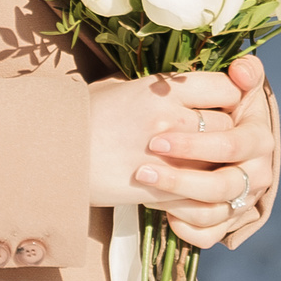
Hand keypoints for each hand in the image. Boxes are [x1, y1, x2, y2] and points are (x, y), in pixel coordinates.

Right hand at [87, 68, 245, 209]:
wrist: (50, 154)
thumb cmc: (81, 115)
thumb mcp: (120, 86)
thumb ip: (157, 87)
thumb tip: (180, 86)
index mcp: (163, 90)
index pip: (225, 88)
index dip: (230, 97)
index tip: (222, 104)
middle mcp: (171, 120)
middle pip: (227, 126)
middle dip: (226, 133)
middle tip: (217, 138)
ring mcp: (168, 158)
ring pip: (219, 162)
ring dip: (217, 165)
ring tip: (207, 164)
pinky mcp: (159, 190)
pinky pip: (200, 194)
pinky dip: (202, 193)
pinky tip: (193, 189)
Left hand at [146, 55, 274, 250]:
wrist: (210, 139)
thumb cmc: (216, 108)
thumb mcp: (229, 88)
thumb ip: (242, 74)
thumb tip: (241, 69)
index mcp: (259, 139)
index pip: (232, 145)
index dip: (196, 144)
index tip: (156, 140)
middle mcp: (258, 173)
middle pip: (223, 185)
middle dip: (181, 179)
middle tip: (143, 170)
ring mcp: (244, 201)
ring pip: (214, 213)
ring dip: (177, 202)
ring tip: (143, 189)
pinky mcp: (228, 222)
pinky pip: (209, 236)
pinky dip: (186, 228)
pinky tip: (162, 212)